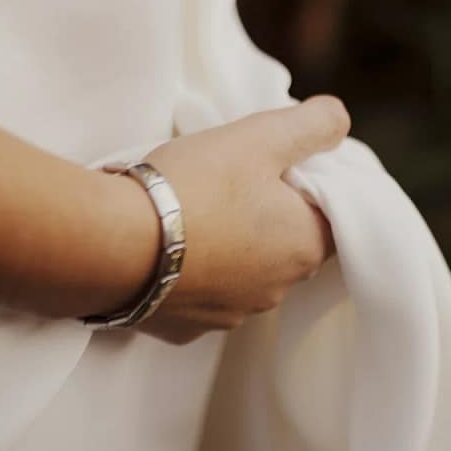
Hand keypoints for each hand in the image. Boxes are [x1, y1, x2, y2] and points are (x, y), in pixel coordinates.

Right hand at [133, 96, 349, 343]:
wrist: (112, 244)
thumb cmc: (192, 187)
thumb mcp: (260, 137)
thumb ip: (311, 125)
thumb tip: (339, 121)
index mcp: (304, 248)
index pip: (332, 217)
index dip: (308, 187)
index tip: (274, 165)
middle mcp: (275, 291)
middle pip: (286, 245)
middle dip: (268, 215)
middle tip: (231, 180)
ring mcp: (229, 315)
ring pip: (243, 273)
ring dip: (229, 246)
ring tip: (192, 210)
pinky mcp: (185, 329)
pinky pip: (198, 296)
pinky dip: (191, 273)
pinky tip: (167, 247)